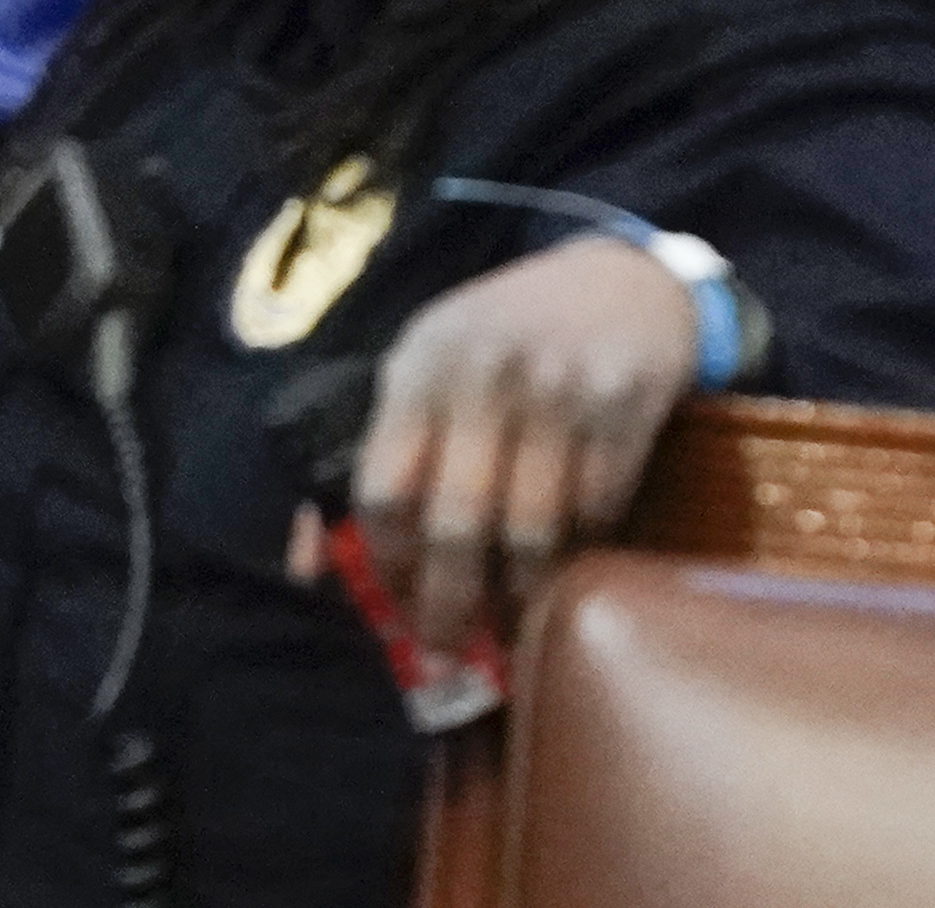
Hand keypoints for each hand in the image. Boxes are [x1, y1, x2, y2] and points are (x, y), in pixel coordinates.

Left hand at [296, 240, 698, 661]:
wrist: (623, 282)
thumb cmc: (509, 338)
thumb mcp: (436, 364)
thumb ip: (391, 448)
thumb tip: (312, 561)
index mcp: (420, 365)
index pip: (384, 487)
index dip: (388, 564)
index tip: (397, 607)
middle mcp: (482, 371)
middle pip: (456, 523)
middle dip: (449, 606)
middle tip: (449, 653)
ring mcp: (557, 386)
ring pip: (531, 531)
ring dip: (521, 595)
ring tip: (512, 624)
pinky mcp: (622, 404)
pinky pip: (596, 511)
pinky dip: (582, 552)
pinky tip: (570, 568)